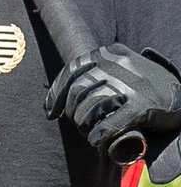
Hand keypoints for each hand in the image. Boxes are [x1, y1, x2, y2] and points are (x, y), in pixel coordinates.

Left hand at [45, 43, 180, 153]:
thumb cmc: (143, 85)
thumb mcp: (119, 68)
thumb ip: (94, 74)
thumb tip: (55, 96)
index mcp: (108, 52)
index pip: (71, 71)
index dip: (56, 94)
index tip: (50, 111)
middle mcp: (117, 64)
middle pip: (78, 89)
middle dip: (72, 111)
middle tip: (77, 124)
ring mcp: (130, 83)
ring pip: (91, 106)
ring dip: (84, 124)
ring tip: (87, 132)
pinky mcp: (143, 104)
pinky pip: (111, 122)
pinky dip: (99, 135)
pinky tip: (96, 141)